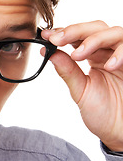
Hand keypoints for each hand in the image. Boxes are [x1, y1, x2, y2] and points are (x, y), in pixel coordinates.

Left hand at [42, 21, 122, 151]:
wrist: (121, 132)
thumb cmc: (103, 113)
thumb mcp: (80, 90)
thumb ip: (67, 70)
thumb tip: (47, 52)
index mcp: (94, 57)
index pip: (79, 37)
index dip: (63, 33)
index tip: (46, 36)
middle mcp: (109, 53)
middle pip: (95, 27)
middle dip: (74, 31)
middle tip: (57, 39)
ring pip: (113, 32)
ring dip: (93, 40)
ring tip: (78, 54)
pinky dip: (120, 53)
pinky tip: (109, 65)